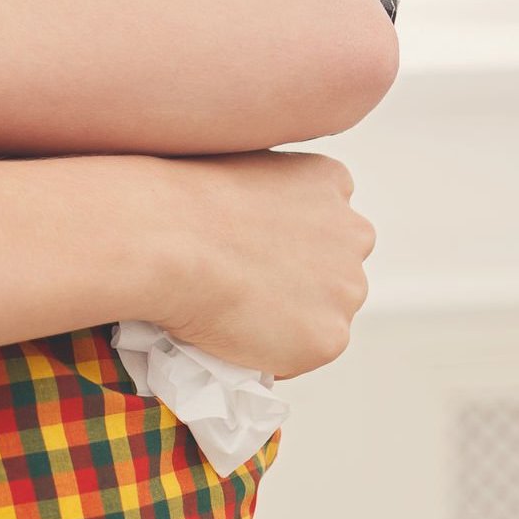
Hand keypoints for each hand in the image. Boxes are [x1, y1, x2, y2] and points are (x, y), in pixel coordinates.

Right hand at [146, 150, 375, 378]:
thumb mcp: (233, 167)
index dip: (290, 238)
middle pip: (335, 267)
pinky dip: (272, 351)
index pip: (326, 218)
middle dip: (300, 279)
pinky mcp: (329, 337)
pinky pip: (302, 352)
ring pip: (323, 312)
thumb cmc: (181, 201)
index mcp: (329, 180)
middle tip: (245, 285)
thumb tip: (246, 233)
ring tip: (234, 309)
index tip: (256, 249)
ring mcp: (346, 287)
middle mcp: (352, 232)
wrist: (166, 240)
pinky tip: (233, 331)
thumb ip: (263, 198)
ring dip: (290, 316)